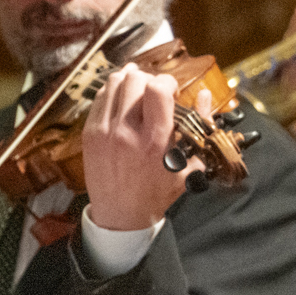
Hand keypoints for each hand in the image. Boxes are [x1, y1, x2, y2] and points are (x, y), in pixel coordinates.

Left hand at [82, 62, 208, 230]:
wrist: (122, 215)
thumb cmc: (158, 192)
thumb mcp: (189, 164)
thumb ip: (200, 127)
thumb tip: (206, 95)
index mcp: (155, 141)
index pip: (157, 88)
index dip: (168, 82)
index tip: (173, 91)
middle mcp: (127, 132)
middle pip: (134, 79)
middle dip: (149, 79)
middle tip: (156, 93)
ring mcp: (104, 131)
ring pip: (114, 82)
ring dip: (130, 81)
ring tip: (139, 91)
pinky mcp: (90, 133)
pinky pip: (100, 96)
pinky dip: (114, 92)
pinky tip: (123, 101)